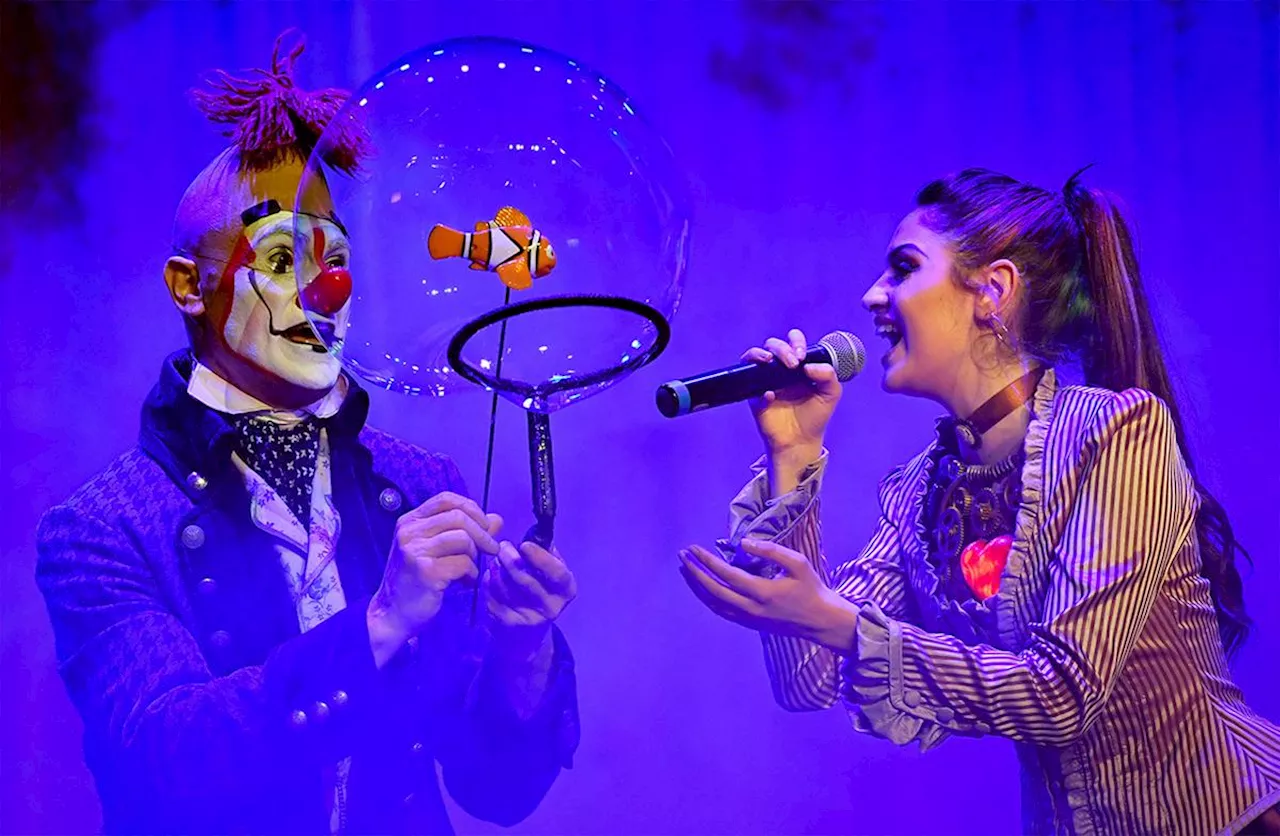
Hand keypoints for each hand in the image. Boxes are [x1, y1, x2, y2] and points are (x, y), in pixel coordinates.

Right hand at [368, 492, 501, 666]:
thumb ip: (466, 533)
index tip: (485, 525)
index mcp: (409, 522)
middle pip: (458, 517)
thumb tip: (497, 519)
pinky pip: (463, 563)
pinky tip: (465, 583)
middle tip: (492, 549)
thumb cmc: (416, 582)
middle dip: (482, 533)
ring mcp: (415, 551)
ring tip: (470, 570)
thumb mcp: (437, 551)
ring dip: (475, 555)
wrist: (393, 614)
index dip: (471, 508)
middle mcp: (409, 532)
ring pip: (463, 538)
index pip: (446, 499)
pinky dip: (471, 574)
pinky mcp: (425, 571)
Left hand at [483, 541, 576, 654]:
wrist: (525, 636)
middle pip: (526, 580)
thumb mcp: (551, 575)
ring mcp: (527, 618)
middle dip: (510, 559)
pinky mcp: (505, 623)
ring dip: (497, 568)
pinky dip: (488, 580)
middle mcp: (551, 608)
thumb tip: (535, 535)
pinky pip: (492, 594)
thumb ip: (546, 554)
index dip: (540, 558)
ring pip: (506, 586)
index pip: (557, 574)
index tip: (524, 544)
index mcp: (566, 591)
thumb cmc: (540, 593)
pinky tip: (491, 576)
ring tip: (497, 560)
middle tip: (503, 546)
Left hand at [678, 539, 857, 652]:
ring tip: (685, 570)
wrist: (821, 622)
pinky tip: (701, 587)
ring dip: (697, 587)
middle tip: (682, 556)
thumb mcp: (798, 564)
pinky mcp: (749, 624)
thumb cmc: (812, 588)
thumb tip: (743, 543)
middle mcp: (752, 609)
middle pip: (713, 592)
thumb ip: (771, 551)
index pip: (727, 576)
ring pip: (714, 604)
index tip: (694, 549)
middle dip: (694, 573)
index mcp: (763, 593)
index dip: (707, 562)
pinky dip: (707, 598)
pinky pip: (721, 611)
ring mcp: (749, 619)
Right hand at [742, 328, 841, 491]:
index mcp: (798, 366)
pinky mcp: (754, 397)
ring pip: (754, 357)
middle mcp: (780, 370)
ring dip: (759, 354)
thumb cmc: (815, 417)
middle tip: (793, 363)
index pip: (794, 342)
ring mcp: (765, 382)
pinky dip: (759, 389)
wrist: (800, 442)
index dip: (796, 341)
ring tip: (769, 361)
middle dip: (782, 349)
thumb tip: (809, 366)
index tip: (802, 354)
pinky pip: (748, 385)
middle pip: (773, 345)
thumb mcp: (831, 394)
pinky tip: (770, 396)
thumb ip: (828, 376)